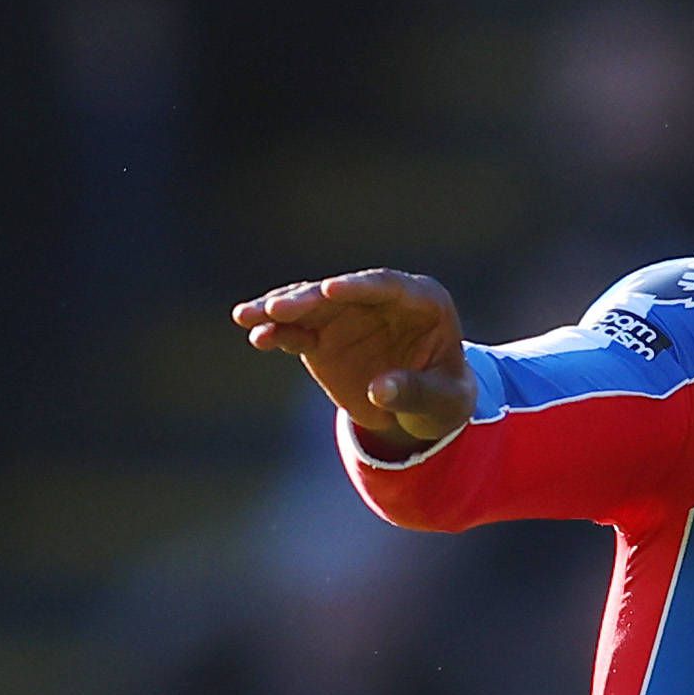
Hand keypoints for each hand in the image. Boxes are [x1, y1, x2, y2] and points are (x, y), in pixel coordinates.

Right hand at [230, 270, 473, 451]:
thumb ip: (417, 393)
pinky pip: (295, 331)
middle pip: (339, 293)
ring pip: (308, 304)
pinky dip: (275, 333)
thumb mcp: (445, 403)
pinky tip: (257, 337)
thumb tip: (380, 390)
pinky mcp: (323, 335)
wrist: (426, 409)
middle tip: (276, 308)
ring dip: (277, 309)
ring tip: (247, 317)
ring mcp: (348, 314)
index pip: (386, 286)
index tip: (330, 290)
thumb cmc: (446, 399)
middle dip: (305, 299)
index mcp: (422, 301)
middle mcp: (379, 299)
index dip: (357, 287)